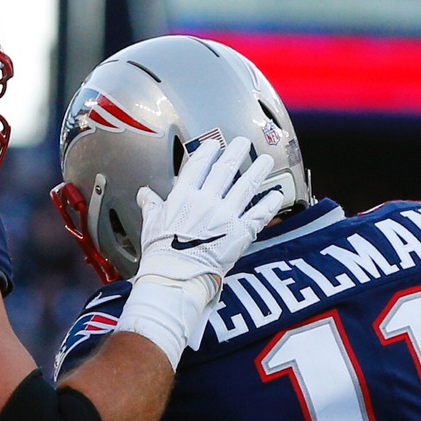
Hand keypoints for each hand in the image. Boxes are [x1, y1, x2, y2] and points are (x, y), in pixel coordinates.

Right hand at [117, 137, 281, 366]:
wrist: (176, 278)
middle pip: (225, 171)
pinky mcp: (240, 233)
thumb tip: (144, 193)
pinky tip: (277, 194)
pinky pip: (259, 214)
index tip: (215, 144)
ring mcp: (225, 216)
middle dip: (236, 153)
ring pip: (246, 187)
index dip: (208, 152)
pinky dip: (269, 203)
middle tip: (244, 142)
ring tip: (265, 160)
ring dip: (258, 171)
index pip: (198, 166)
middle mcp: (206, 201)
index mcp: (183, 196)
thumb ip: (151, 205)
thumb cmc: (160, 254)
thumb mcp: (151, 224)